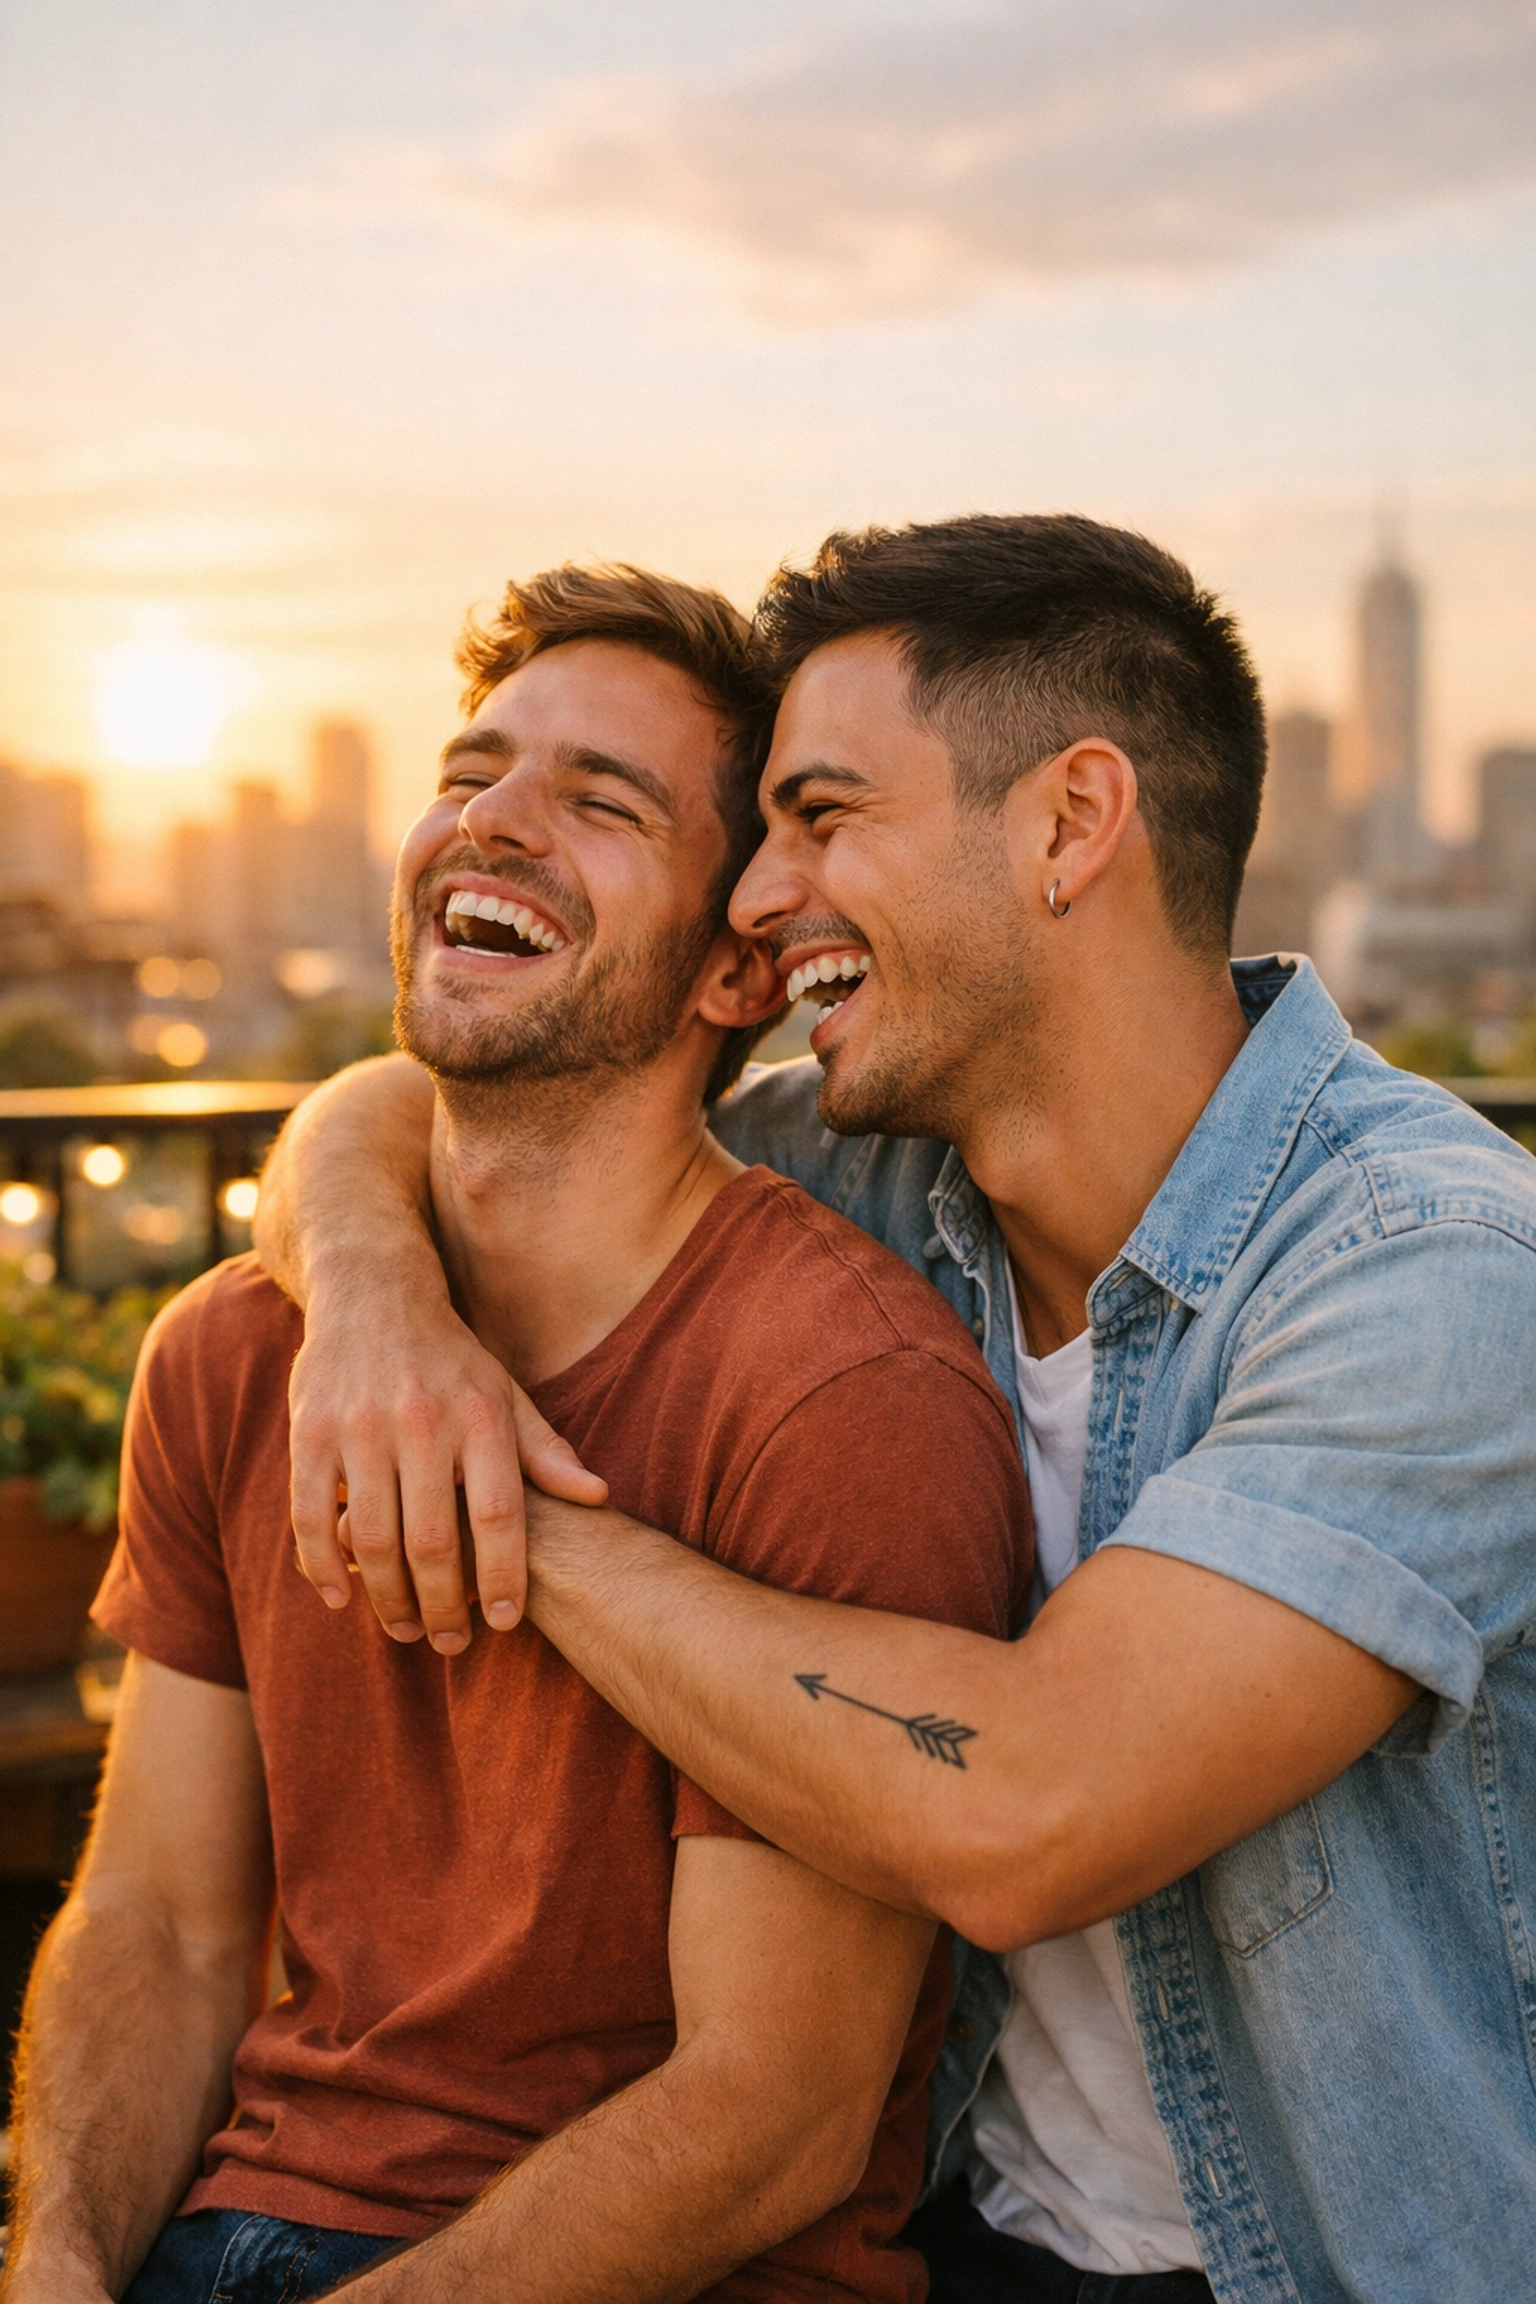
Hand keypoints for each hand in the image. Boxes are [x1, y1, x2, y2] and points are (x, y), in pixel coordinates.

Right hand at [288, 1272, 607, 1650]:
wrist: (373, 1292)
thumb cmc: (450, 1358)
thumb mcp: (505, 1393)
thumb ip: (545, 1450)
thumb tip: (598, 1496)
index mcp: (478, 1416)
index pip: (499, 1514)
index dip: (504, 1575)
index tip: (506, 1621)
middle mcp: (421, 1422)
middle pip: (434, 1541)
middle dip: (443, 1606)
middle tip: (450, 1642)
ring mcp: (360, 1427)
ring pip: (373, 1538)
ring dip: (387, 1598)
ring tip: (404, 1629)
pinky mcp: (309, 1431)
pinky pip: (310, 1514)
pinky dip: (323, 1565)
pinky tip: (341, 1597)